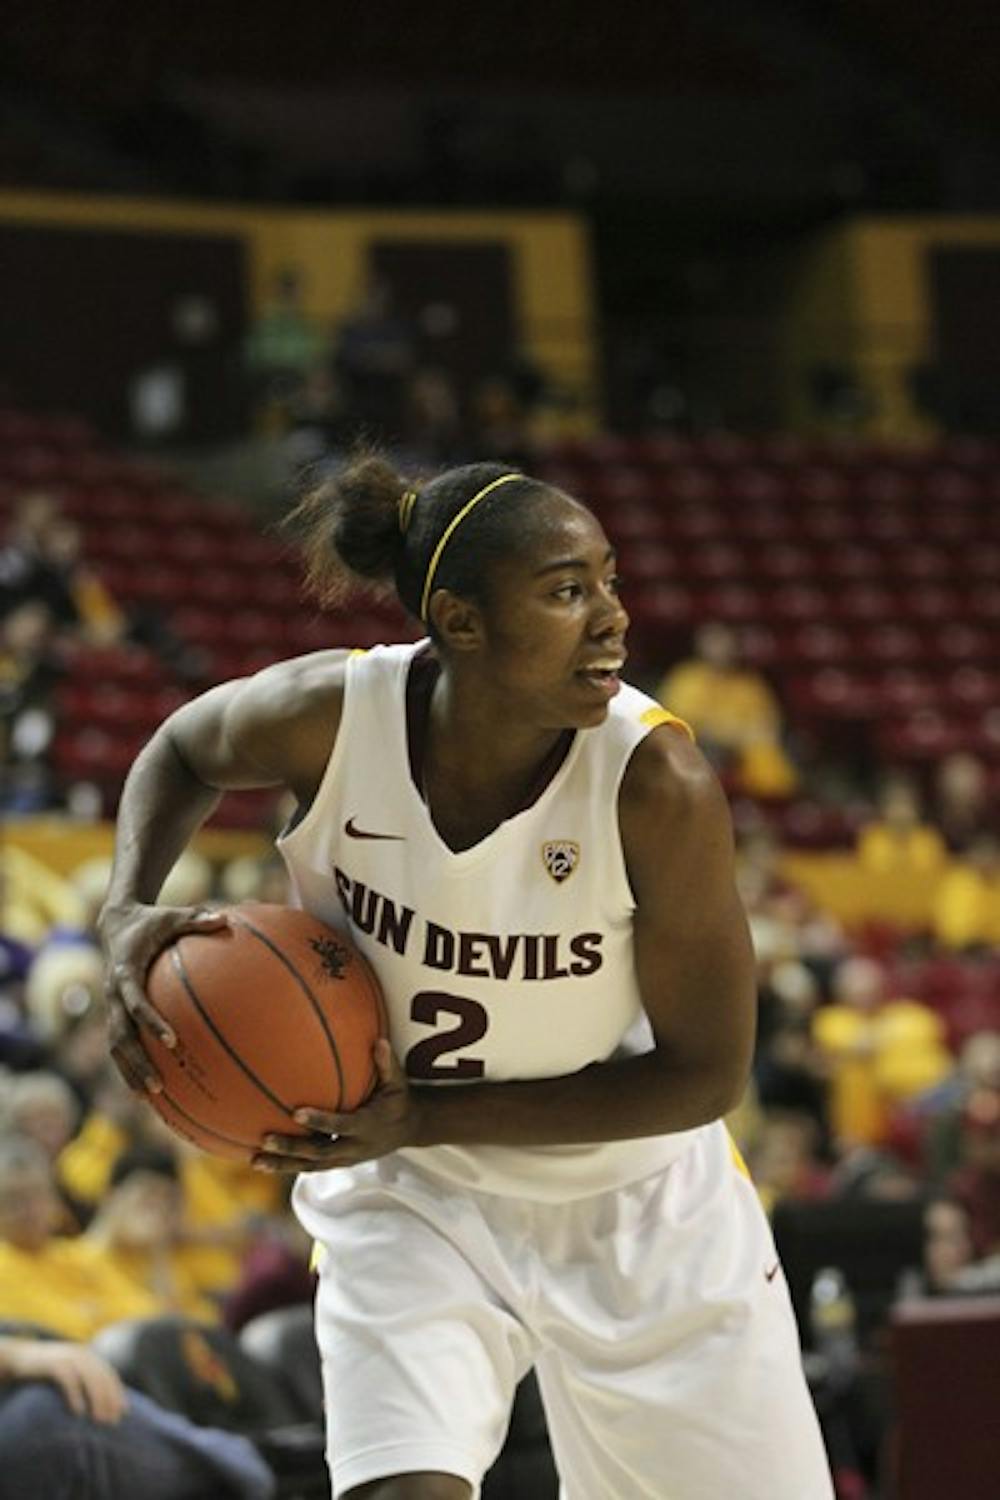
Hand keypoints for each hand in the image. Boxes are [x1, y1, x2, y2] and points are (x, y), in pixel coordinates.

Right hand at [0, 1339, 126, 1424]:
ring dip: (97, 1400)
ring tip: (100, 1420)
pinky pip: (69, 1380)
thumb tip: (102, 1404)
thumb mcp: (70, 1372)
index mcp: (89, 1357)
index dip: (118, 1394)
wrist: (22, 1356)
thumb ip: (85, 1382)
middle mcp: (83, 1355)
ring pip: (90, 1379)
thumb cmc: (48, 1370)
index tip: (124, 1413)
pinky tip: (79, 1412)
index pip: (110, 1376)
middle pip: (102, 1378)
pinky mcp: (54, 1364)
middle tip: (112, 1422)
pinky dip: (76, 1396)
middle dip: (110, 1400)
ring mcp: (69, 1357)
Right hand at [98, 900, 228, 1094]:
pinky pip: (120, 1044)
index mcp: (125, 971)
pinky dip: (129, 1066)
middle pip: (120, 1035)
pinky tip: (148, 1088)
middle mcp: (113, 993)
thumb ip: (197, 919)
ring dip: (130, 1072)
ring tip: (150, 1099)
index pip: (135, 1002)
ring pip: (115, 1047)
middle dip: (137, 1063)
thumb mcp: (173, 915)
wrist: (116, 923)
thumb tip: (227, 918)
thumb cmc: (152, 920)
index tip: (171, 1041)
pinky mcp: (113, 1013)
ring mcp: (110, 1006)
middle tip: (159, 1085)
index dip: (151, 1022)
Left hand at [253, 1040, 416, 1172]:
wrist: (409, 1129)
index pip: (340, 1125)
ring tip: (254, 1160)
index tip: (296, 1112)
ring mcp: (345, 1159)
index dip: (319, 1121)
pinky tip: (263, 1161)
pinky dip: (287, 1166)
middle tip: (265, 1138)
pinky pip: (310, 1167)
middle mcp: (355, 1147)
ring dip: (283, 1164)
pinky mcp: (338, 1163)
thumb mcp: (398, 1081)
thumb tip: (378, 1041)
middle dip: (292, 1148)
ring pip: (310, 1166)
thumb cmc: (398, 1098)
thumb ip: (386, 1063)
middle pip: (319, 1152)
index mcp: (367, 1126)